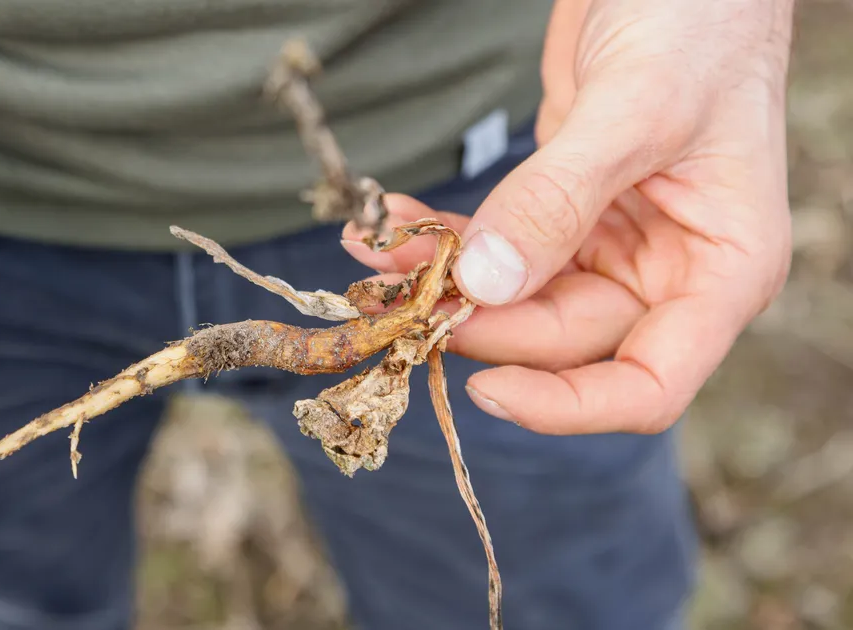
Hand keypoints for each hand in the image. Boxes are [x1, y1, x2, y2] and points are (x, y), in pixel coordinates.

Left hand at [342, 0, 794, 434]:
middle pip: (561, 339)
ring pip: (519, 299)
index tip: (484, 389)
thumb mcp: (636, 109)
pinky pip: (500, 249)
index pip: (648, 383)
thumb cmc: (700, 21)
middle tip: (398, 299)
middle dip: (478, 322)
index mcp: (721, 270)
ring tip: (372, 258)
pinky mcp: (564, 211)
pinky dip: (447, 242)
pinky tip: (396, 228)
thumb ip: (560, 199)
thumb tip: (489, 285)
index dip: (566, 405)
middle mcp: (669, 270)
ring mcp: (612, 242)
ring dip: (444, 282)